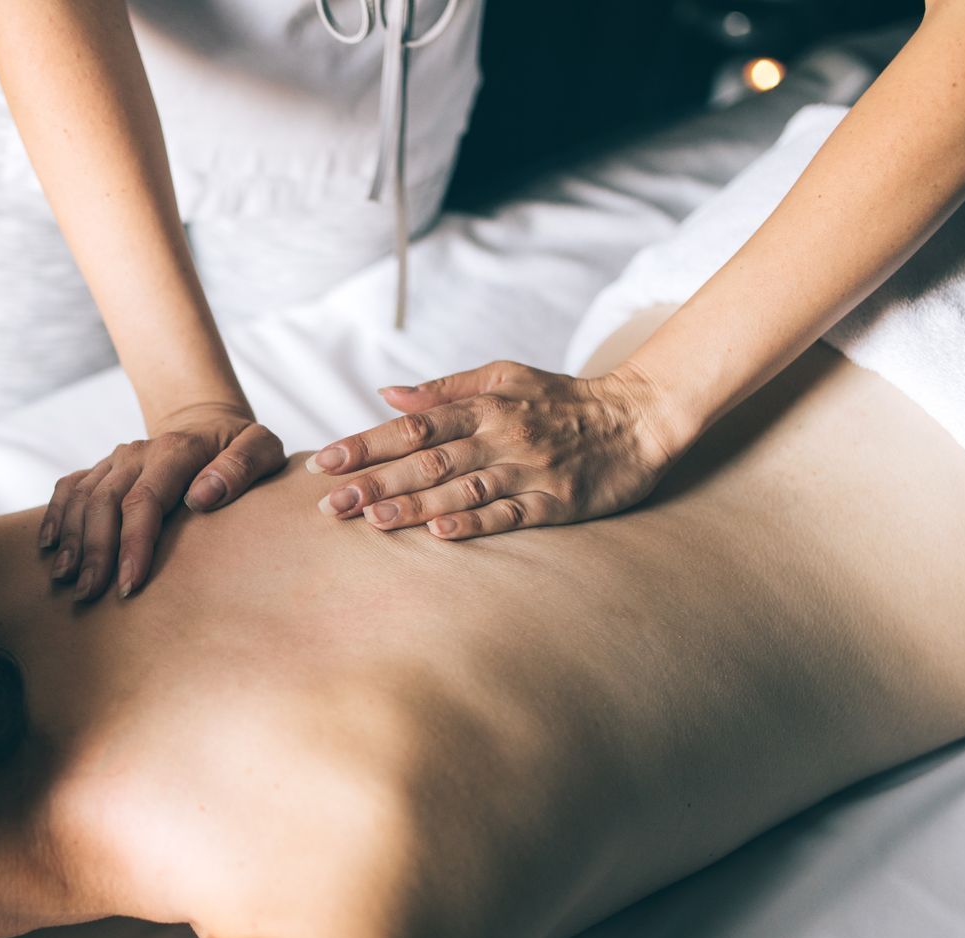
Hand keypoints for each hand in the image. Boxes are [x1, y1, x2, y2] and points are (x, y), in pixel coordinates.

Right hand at [40, 402, 284, 600]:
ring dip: (71, 539)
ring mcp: (117, 459)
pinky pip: (69, 487)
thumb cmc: (240, 446)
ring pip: (82, 497)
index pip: (145, 500)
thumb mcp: (261, 447)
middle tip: (90, 594)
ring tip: (66, 580)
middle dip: (95, 551)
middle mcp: (139, 452)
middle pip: (105, 502)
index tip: (128, 583)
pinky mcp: (103, 468)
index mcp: (176, 450)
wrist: (209, 422)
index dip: (132, 543)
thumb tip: (202, 497)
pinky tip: (49, 546)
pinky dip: (55, 515)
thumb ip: (241, 467)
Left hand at [307, 360, 679, 538]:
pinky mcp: (557, 502)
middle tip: (329, 503)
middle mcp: (501, 437)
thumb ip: (445, 389)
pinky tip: (440, 532)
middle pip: (429, 460)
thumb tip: (386, 393)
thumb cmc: (561, 400)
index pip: (414, 425)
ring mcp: (529, 471)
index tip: (325, 461)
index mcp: (484, 406)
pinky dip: (475, 523)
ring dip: (415, 505)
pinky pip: (510, 515)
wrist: (638, 418)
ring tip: (370, 519)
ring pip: (462, 490)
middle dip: (376, 481)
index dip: (367, 443)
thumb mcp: (504, 377)